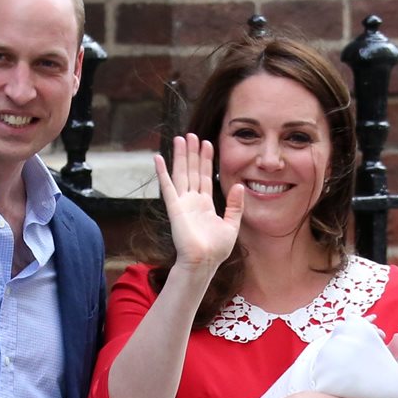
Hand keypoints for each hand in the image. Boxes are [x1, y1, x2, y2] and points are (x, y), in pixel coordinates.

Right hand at [154, 134, 244, 271]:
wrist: (204, 262)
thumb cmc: (216, 249)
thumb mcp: (231, 225)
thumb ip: (235, 205)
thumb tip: (240, 186)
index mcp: (205, 204)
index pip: (205, 176)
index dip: (206, 160)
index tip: (207, 143)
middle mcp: (192, 201)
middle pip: (192, 171)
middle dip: (192, 153)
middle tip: (191, 135)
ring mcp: (182, 203)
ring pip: (181, 173)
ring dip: (180, 156)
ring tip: (180, 139)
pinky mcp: (174, 208)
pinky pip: (167, 187)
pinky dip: (162, 172)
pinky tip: (158, 158)